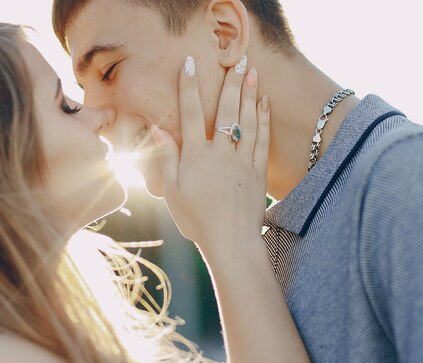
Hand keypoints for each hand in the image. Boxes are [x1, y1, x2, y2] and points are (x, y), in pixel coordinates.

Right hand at [151, 57, 270, 247]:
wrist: (230, 241)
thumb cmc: (196, 219)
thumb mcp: (172, 191)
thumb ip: (166, 158)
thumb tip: (158, 129)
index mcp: (196, 156)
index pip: (190, 113)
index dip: (188, 86)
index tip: (189, 64)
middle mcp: (221, 152)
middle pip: (226, 110)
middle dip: (230, 82)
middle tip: (237, 60)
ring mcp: (242, 160)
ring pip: (247, 120)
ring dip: (250, 94)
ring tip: (252, 72)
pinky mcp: (258, 170)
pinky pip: (262, 139)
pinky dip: (263, 119)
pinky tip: (264, 104)